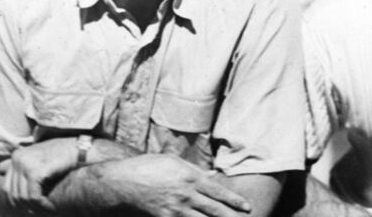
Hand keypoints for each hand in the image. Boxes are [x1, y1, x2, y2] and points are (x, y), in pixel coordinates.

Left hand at [0, 137, 76, 213]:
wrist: (82, 148)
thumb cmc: (64, 153)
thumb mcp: (40, 156)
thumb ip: (21, 164)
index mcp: (16, 156)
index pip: (8, 187)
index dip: (18, 201)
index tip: (31, 208)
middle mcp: (18, 159)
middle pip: (14, 194)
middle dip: (26, 207)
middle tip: (40, 213)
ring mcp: (25, 164)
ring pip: (23, 197)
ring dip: (35, 208)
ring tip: (47, 211)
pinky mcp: (35, 171)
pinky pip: (33, 196)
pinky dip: (42, 206)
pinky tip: (51, 208)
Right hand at [112, 153, 251, 216]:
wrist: (124, 182)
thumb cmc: (149, 166)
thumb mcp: (175, 161)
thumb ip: (196, 170)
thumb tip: (213, 176)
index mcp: (191, 177)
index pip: (218, 191)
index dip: (234, 200)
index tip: (247, 207)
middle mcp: (186, 194)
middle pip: (215, 210)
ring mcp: (176, 208)